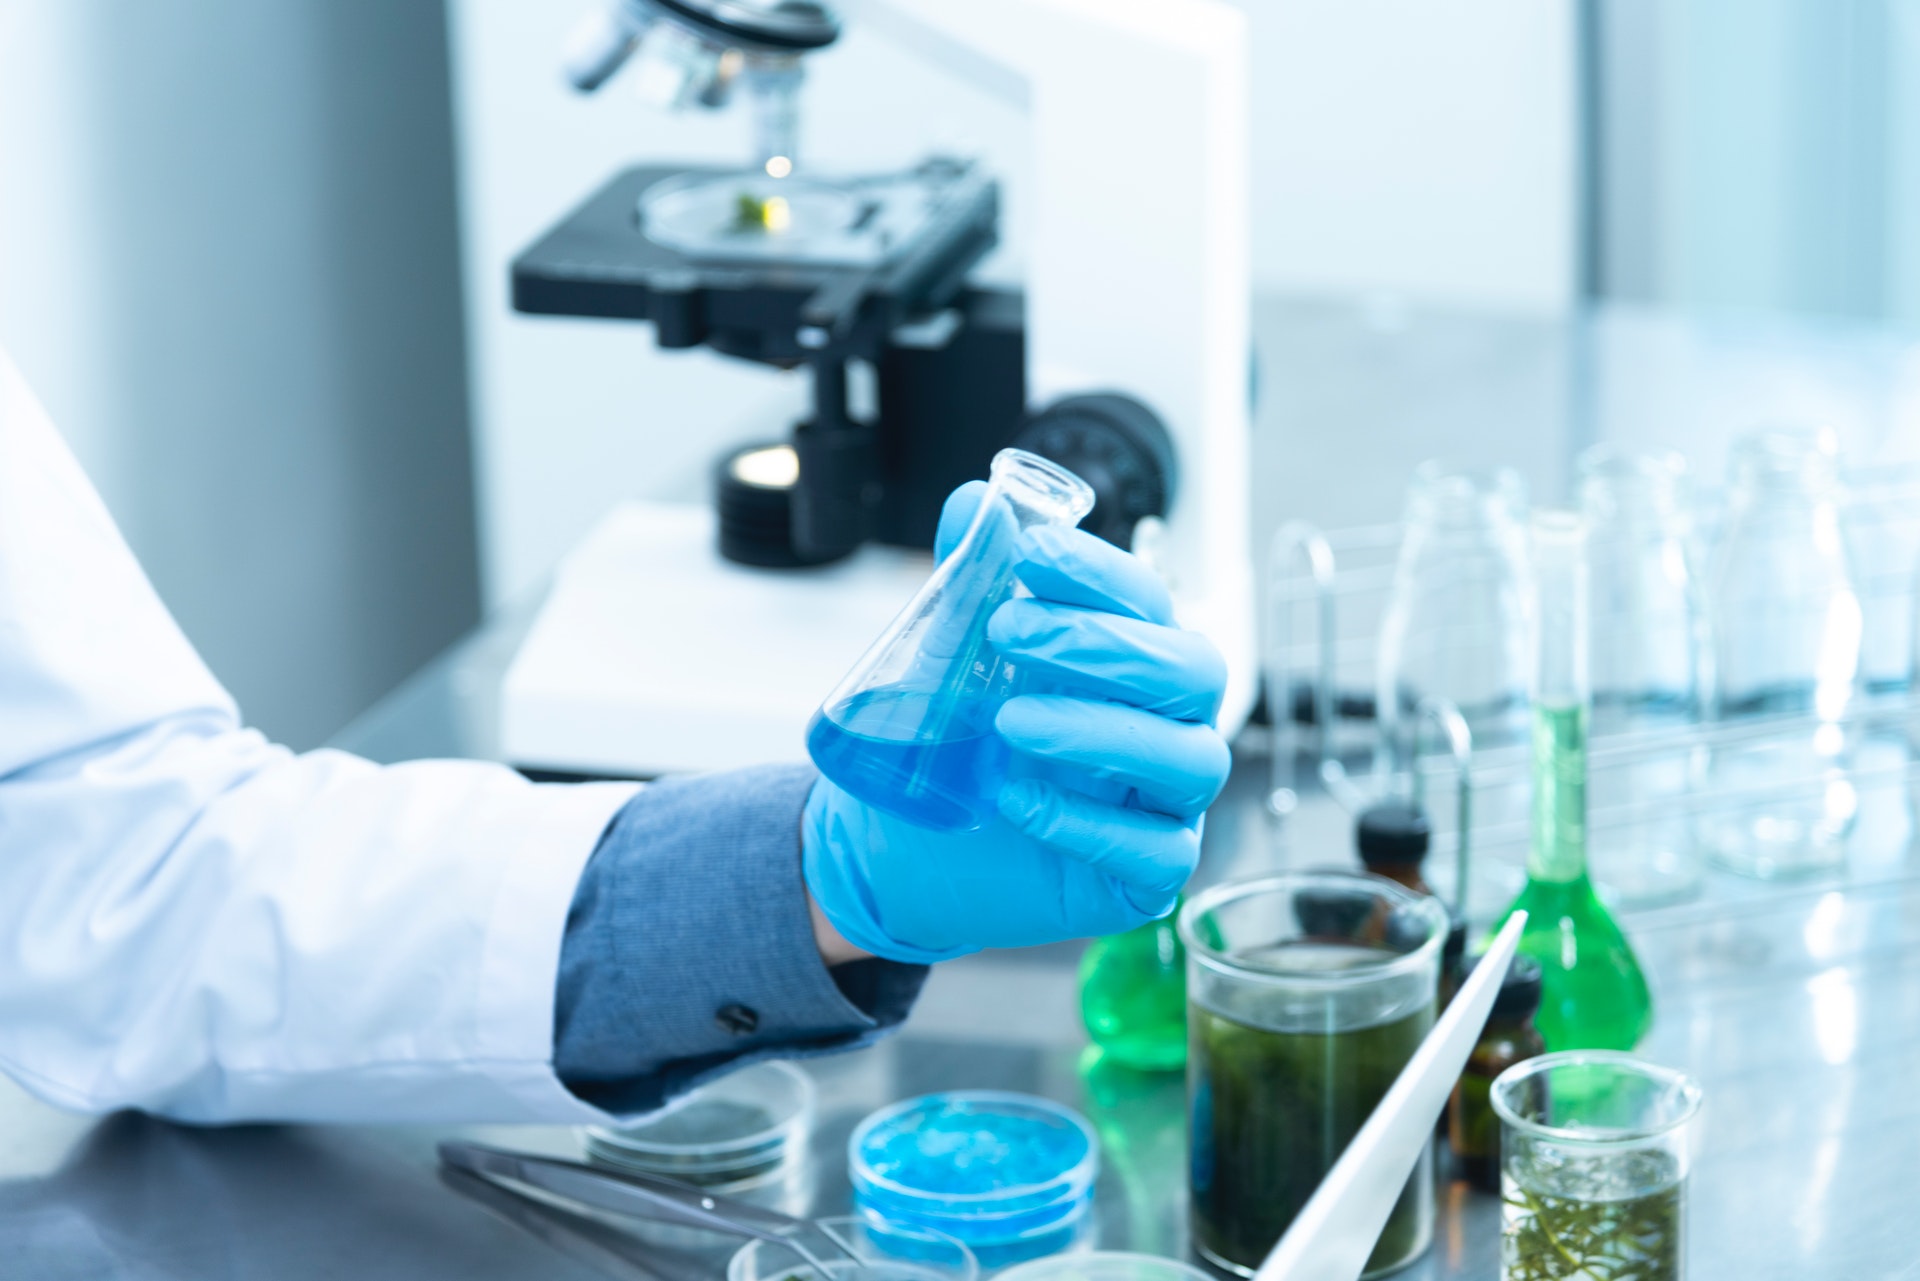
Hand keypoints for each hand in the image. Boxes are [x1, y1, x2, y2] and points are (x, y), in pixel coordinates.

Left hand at [801, 482, 1231, 964]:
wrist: (903, 850)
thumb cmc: (955, 745)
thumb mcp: (948, 659)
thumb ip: (967, 581)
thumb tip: (974, 502)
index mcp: (1133, 661)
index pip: (1149, 601)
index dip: (1098, 572)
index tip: (1029, 552)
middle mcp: (1167, 725)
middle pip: (1193, 671)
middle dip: (1102, 643)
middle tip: (1006, 633)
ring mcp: (1166, 804)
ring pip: (1189, 759)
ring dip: (1099, 730)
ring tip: (1008, 722)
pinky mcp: (1146, 878)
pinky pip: (1156, 851)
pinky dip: (1088, 822)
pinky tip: (1016, 800)